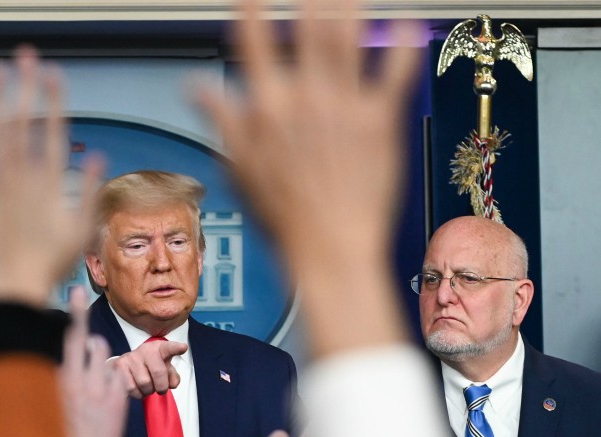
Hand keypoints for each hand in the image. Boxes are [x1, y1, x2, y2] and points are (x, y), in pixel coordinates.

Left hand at [0, 46, 103, 306]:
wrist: (16, 287)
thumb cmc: (52, 264)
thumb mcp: (83, 229)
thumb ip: (89, 190)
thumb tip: (98, 158)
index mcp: (52, 183)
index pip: (55, 130)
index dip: (54, 99)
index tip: (53, 74)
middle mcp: (24, 178)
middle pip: (25, 122)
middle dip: (25, 86)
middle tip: (25, 57)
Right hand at [61, 287, 126, 436]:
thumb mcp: (47, 409)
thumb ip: (46, 384)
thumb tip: (38, 366)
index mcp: (53, 383)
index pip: (55, 343)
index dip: (62, 320)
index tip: (64, 300)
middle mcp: (73, 380)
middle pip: (75, 336)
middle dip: (75, 312)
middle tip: (75, 294)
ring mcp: (96, 386)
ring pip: (99, 351)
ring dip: (96, 352)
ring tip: (93, 366)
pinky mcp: (117, 395)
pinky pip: (117, 372)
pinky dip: (113, 376)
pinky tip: (106, 390)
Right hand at [112, 338, 187, 398]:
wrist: (126, 363)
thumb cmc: (150, 366)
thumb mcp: (164, 368)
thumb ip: (172, 376)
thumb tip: (173, 384)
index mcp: (159, 348)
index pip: (169, 348)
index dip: (176, 348)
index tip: (183, 348)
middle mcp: (145, 350)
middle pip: (158, 373)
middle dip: (162, 386)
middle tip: (160, 389)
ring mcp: (131, 357)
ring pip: (145, 383)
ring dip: (148, 391)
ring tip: (147, 387)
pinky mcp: (120, 366)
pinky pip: (132, 388)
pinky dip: (138, 393)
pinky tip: (138, 387)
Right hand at [196, 0, 421, 263]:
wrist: (329, 246)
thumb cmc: (284, 216)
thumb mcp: (239, 166)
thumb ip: (220, 117)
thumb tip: (195, 89)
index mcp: (269, 107)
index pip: (256, 45)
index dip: (253, 14)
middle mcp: (307, 99)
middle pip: (309, 31)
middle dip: (311, 2)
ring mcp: (345, 106)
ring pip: (348, 41)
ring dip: (349, 10)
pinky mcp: (380, 121)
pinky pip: (395, 74)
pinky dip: (403, 47)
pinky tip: (407, 26)